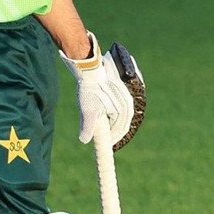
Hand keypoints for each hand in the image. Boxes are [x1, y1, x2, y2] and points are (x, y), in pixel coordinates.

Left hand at [59, 32, 146, 149]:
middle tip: (106, 138)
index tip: (107, 145)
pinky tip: (108, 114)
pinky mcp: (123, 91)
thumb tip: (84, 140)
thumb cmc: (90, 89)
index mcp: (123, 111)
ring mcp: (127, 97)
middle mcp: (128, 104)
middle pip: (123, 124)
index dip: (114, 139)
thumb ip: (88, 126)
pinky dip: (116, 113)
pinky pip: (122, 107)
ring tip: (106, 127)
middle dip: (115, 132)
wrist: (92, 69)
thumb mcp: (87, 110)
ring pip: (123, 115)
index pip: (120, 130)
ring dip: (115, 123)